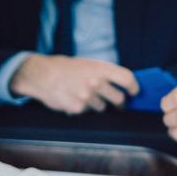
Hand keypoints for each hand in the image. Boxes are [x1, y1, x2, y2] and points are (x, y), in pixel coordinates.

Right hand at [10, 54, 139, 113]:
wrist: (42, 75)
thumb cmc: (66, 68)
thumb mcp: (88, 63)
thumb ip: (105, 73)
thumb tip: (124, 84)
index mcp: (100, 68)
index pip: (127, 78)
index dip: (134, 87)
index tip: (134, 92)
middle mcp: (96, 82)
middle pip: (119, 98)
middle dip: (119, 102)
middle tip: (116, 102)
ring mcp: (87, 96)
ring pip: (103, 107)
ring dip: (97, 104)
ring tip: (84, 95)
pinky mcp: (78, 108)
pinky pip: (87, 112)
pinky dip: (82, 108)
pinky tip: (74, 99)